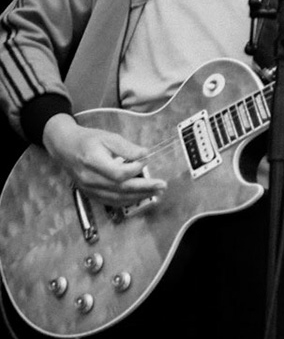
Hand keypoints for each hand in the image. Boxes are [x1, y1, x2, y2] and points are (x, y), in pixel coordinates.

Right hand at [40, 114, 163, 203]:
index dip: (135, 169)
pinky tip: (140, 196)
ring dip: (138, 196)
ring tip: (156, 192)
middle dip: (144, 188)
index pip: (117, 173)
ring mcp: (88, 189)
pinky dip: (127, 200)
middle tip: (162, 185)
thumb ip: (127, 147)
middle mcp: (89, 178)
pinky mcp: (89, 194)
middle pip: (120, 188)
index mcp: (92, 161)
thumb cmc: (88, 140)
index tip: (146, 161)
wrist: (65, 147)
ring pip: (116, 198)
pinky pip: (110, 202)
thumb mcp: (108, 137)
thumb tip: (145, 154)